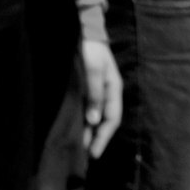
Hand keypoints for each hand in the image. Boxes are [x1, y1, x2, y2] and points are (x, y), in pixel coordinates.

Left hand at [81, 37, 123, 157]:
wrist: (84, 32)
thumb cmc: (90, 51)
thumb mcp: (93, 71)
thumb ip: (94, 94)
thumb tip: (93, 120)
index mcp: (113, 89)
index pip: (112, 119)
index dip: (103, 137)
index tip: (93, 153)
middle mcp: (107, 93)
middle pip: (105, 121)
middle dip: (96, 139)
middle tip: (84, 157)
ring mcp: (97, 92)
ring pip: (95, 118)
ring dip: (89, 133)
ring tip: (78, 148)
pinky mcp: (87, 90)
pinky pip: (87, 111)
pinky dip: (83, 123)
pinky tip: (75, 130)